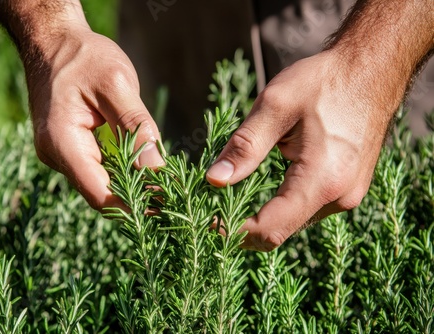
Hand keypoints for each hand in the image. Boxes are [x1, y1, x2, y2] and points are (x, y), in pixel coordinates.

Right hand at [26, 27, 163, 209]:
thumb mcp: (116, 84)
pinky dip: (122, 174)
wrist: (53, 41)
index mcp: (62, 142)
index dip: (134, 208)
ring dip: (131, 189)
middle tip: (173, 203)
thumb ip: (136, 126)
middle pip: (100, 194)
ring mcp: (60, 153)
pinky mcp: (69, 148)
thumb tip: (157, 169)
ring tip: (166, 192)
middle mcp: (56, 155)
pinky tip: (145, 173)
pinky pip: (97, 169)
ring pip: (100, 183)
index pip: (99, 195)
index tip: (166, 209)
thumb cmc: (84, 56)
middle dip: (137, 201)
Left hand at [206, 50, 394, 250]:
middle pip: (280, 232)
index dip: (233, 232)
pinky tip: (264, 187)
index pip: (269, 229)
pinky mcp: (347, 189)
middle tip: (213, 210)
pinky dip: (281, 206)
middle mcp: (340, 197)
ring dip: (262, 216)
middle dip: (243, 228)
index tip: (207, 220)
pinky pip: (307, 209)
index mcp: (322, 180)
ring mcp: (347, 196)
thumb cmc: (325, 83)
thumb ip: (244, 147)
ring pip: (293, 223)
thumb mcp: (275, 106)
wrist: (371, 72)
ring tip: (232, 197)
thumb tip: (214, 180)